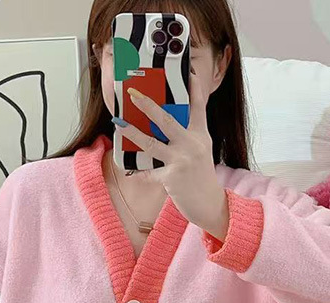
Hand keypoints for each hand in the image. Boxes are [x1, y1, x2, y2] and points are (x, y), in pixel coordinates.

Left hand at [118, 73, 229, 240]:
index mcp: (200, 135)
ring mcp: (182, 161)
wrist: (211, 205)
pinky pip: (149, 172)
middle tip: (133, 93)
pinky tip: (127, 169)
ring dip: (132, 133)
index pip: (198, 105)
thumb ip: (187, 134)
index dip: (193, 87)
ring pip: (152, 144)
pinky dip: (137, 171)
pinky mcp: (172, 178)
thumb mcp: (201, 151)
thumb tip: (163, 122)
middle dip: (148, 105)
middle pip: (167, 120)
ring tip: (119, 123)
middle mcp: (192, 144)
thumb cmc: (202, 177)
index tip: (187, 71)